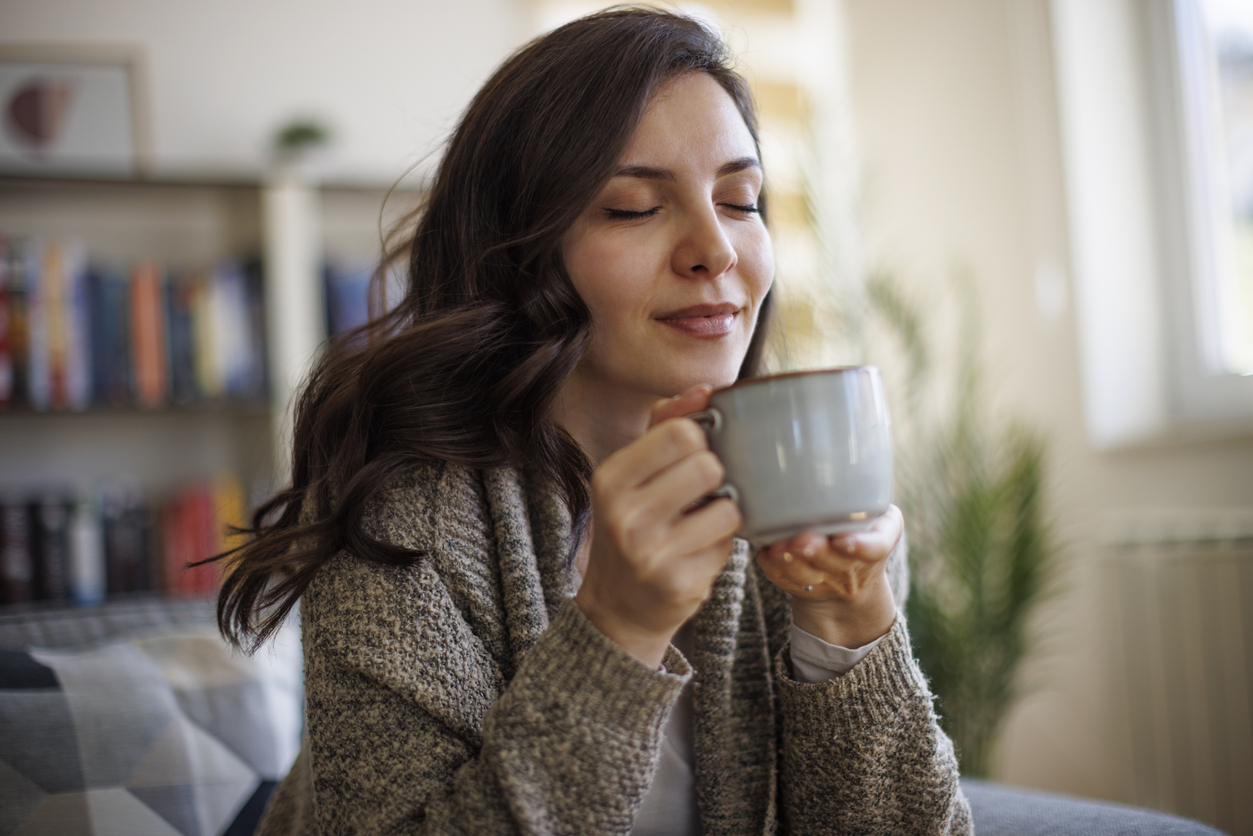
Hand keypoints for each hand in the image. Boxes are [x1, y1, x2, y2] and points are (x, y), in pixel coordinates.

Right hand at [574, 385, 741, 667]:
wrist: (618, 605)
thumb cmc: (633, 525)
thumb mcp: (631, 474)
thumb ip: (664, 424)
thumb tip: (705, 390)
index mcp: (611, 478)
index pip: (680, 432)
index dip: (700, 438)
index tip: (695, 453)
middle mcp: (625, 515)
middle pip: (708, 465)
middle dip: (715, 475)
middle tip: (702, 491)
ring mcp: (651, 554)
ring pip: (728, 506)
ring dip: (725, 511)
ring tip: (704, 521)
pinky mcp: (680, 583)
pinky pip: (730, 544)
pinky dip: (723, 543)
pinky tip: (700, 550)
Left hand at [755, 505, 903, 648]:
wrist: (851, 579)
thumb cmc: (859, 528)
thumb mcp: (876, 514)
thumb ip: (858, 499)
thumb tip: (826, 465)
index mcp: (881, 538)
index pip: (876, 547)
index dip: (861, 546)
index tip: (844, 541)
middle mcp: (859, 567)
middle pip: (837, 563)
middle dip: (816, 551)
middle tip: (800, 541)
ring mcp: (832, 584)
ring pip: (809, 576)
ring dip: (790, 563)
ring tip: (777, 548)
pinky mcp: (804, 591)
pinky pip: (787, 583)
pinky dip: (773, 570)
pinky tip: (764, 555)